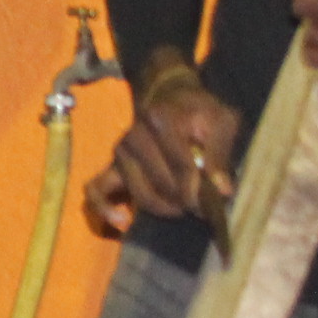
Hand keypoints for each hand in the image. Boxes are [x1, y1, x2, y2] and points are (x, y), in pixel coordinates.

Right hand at [84, 61, 240, 238]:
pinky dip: (104, 209)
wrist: (170, 97)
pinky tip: (122, 221)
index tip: (212, 204)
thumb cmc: (199, 111)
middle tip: (202, 207)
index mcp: (160, 119)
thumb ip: (220, 154)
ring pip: (139, 192)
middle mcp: (133, 134)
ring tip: (181, 208)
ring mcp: (119, 151)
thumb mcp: (221, 121)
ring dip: (163, 207)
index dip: (199, 188)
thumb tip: (222, 191)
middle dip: (184, 200)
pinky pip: (95, 190)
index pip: (181, 164)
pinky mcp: (110, 165)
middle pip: (161, 182)